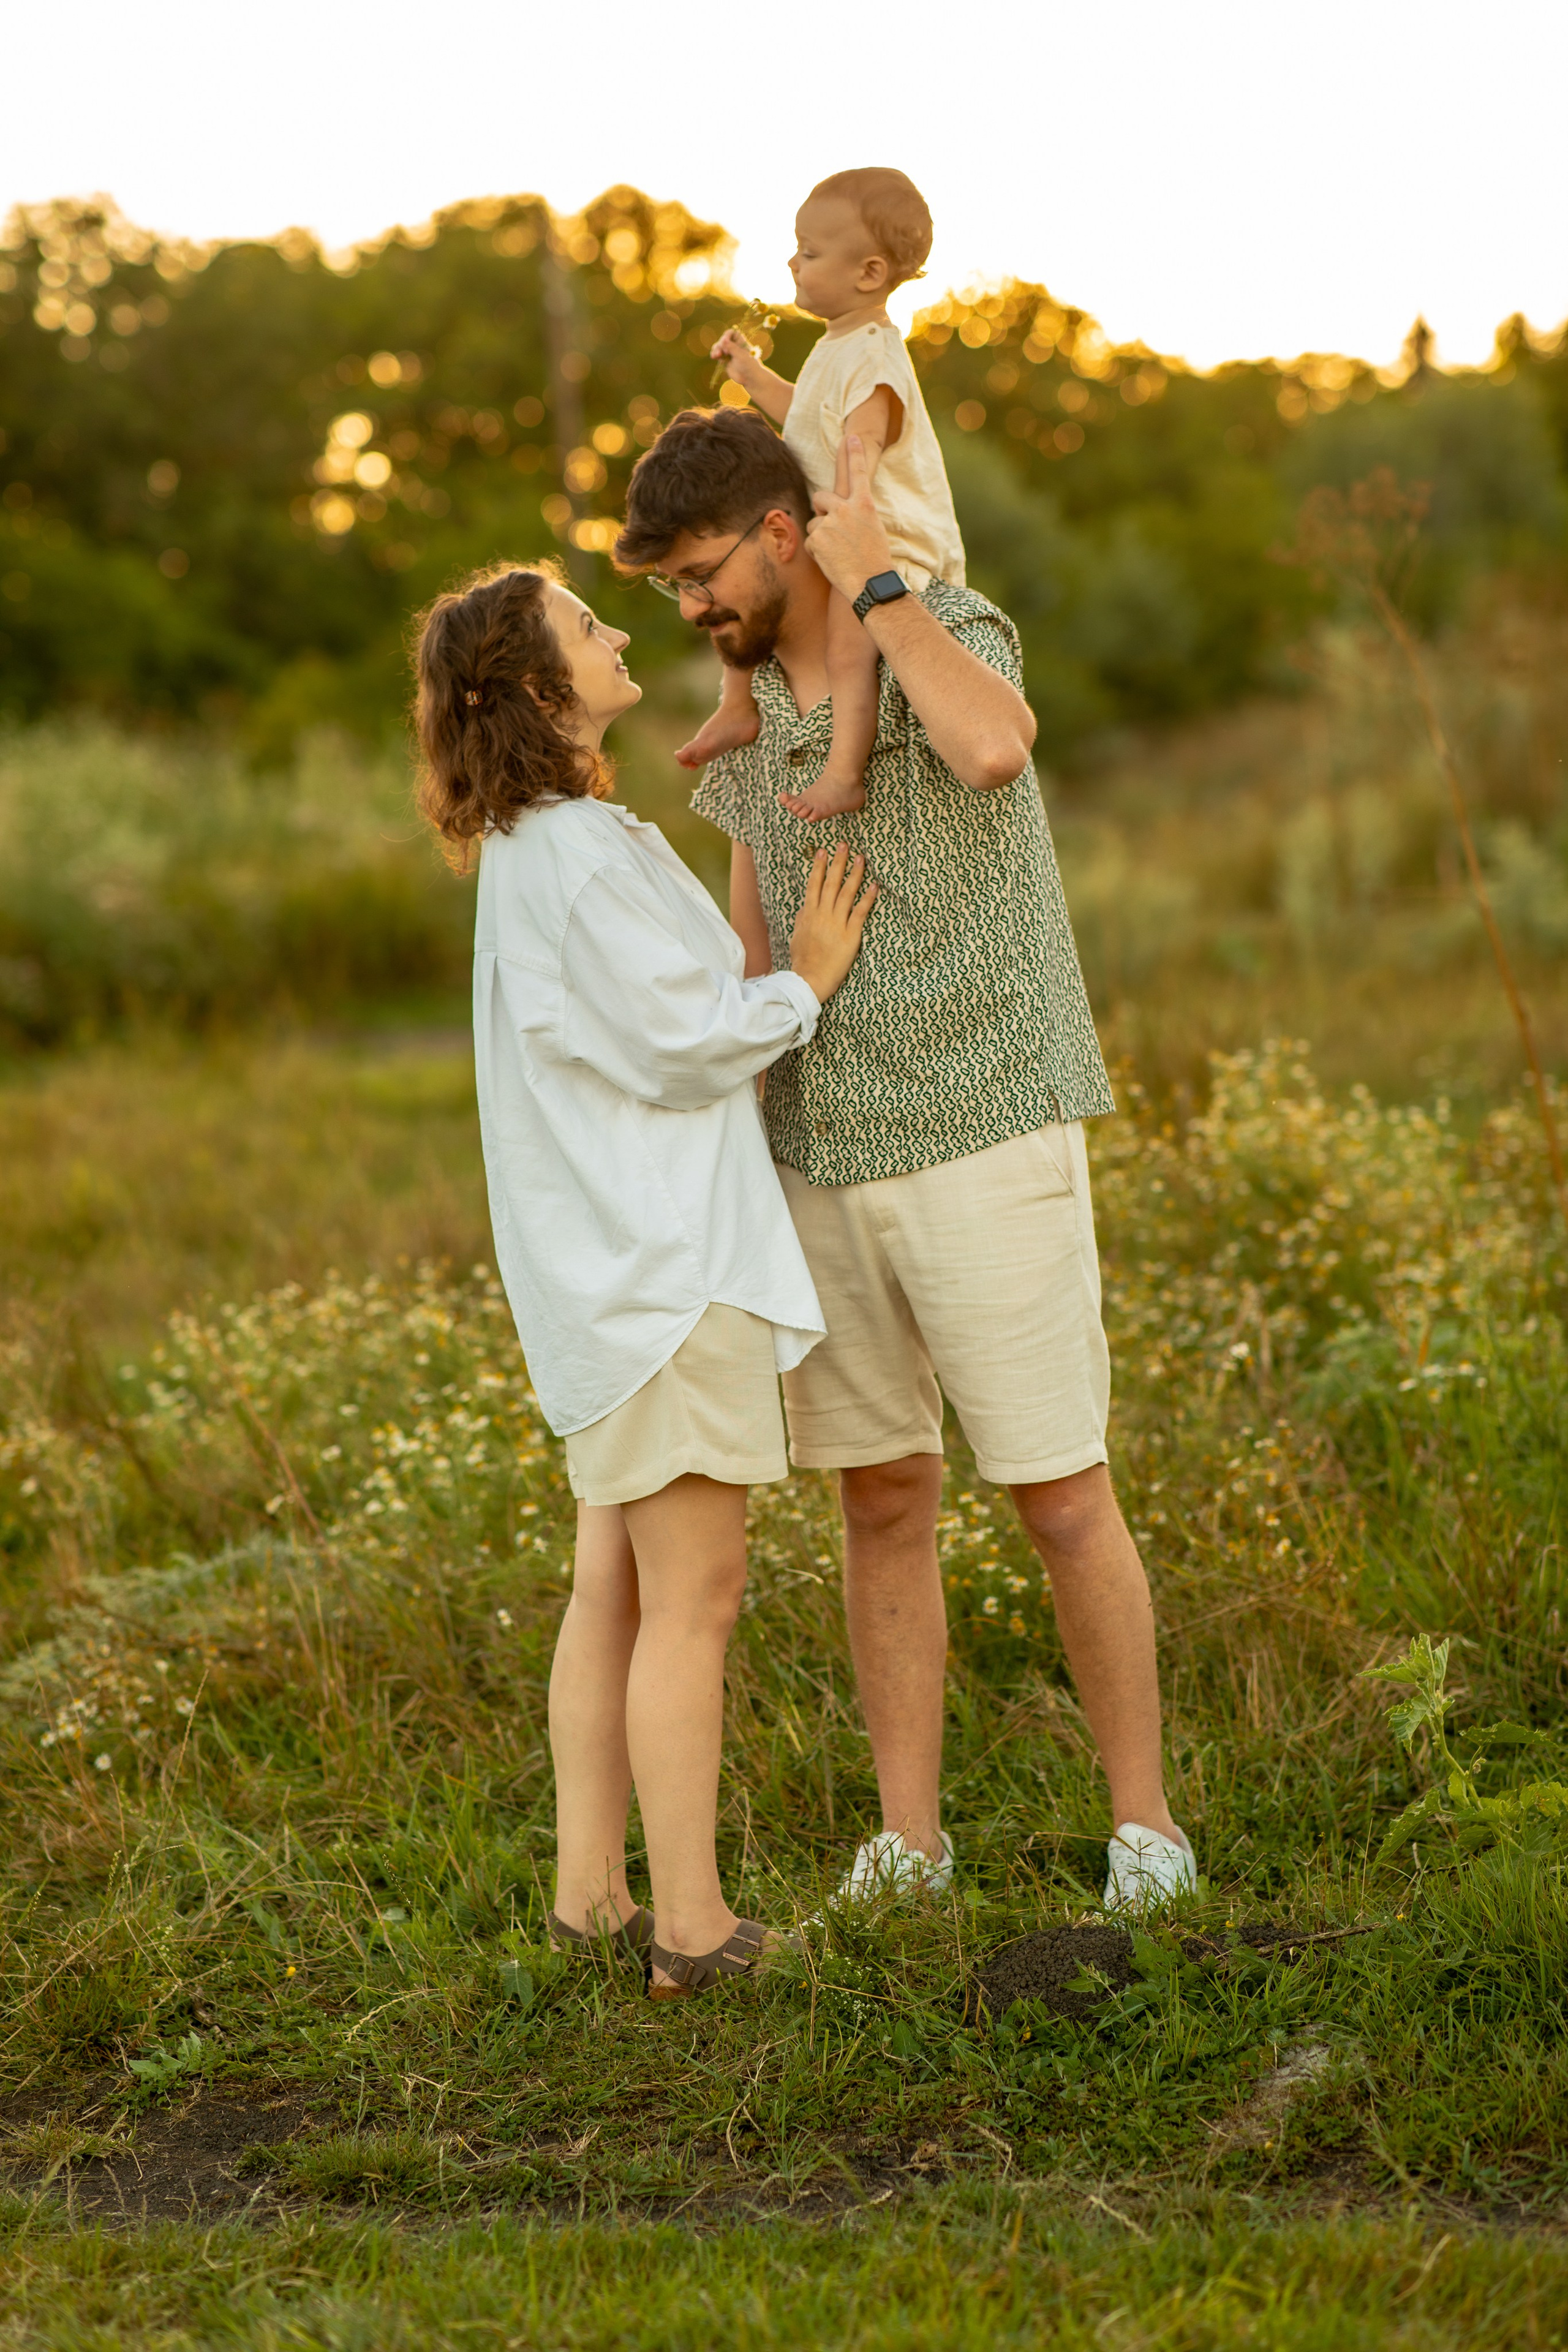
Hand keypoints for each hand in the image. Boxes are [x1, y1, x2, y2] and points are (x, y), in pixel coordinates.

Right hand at [709, 327, 758, 384]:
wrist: (750, 379)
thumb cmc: (749, 365)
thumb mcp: (740, 355)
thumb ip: (731, 348)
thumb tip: (723, 340)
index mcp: (740, 341)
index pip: (731, 333)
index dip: (727, 335)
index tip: (725, 341)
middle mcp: (734, 346)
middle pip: (723, 340)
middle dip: (720, 345)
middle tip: (722, 352)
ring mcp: (729, 353)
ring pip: (719, 347)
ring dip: (716, 349)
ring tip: (715, 355)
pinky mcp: (725, 360)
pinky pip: (717, 355)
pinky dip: (714, 354)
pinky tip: (713, 356)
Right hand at [789, 845, 876, 1001]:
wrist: (809, 979)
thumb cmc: (803, 960)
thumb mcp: (797, 936)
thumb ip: (801, 919)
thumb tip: (805, 906)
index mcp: (808, 914)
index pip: (814, 885)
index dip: (819, 866)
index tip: (823, 850)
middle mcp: (822, 915)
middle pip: (831, 883)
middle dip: (838, 862)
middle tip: (844, 845)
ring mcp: (836, 924)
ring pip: (846, 893)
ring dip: (854, 874)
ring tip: (861, 858)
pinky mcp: (850, 935)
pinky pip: (860, 912)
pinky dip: (867, 898)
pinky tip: (874, 885)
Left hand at [803, 436, 895, 599]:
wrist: (870, 583)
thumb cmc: (874, 559)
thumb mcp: (872, 527)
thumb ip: (856, 513)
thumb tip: (836, 509)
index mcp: (864, 504)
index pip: (858, 473)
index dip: (854, 454)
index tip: (851, 437)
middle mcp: (846, 508)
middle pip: (821, 496)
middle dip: (821, 509)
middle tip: (831, 527)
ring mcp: (830, 522)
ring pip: (814, 522)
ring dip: (820, 536)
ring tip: (837, 551)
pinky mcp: (817, 538)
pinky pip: (810, 541)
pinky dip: (817, 552)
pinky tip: (831, 560)